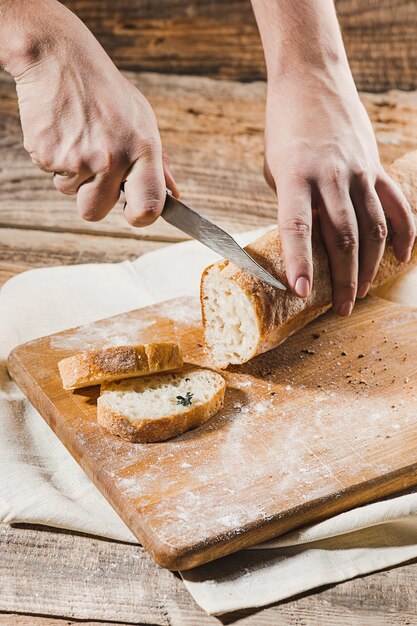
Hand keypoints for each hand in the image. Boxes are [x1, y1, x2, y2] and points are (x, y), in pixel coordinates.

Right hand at [5, 0, 177, 225]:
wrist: (59, 57)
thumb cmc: (106, 91)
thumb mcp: (142, 120)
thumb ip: (158, 162)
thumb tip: (173, 195)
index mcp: (143, 150)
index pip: (148, 207)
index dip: (139, 217)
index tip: (132, 212)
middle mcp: (113, 158)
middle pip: (95, 212)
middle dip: (92, 198)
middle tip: (93, 168)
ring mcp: (79, 158)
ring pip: (70, 193)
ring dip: (71, 174)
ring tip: (77, 137)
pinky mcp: (49, 154)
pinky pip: (50, 174)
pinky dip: (53, 158)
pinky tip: (61, 131)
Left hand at [264, 65, 415, 314]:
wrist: (312, 79)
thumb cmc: (284, 128)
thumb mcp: (276, 169)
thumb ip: (293, 205)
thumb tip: (307, 241)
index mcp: (295, 176)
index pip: (297, 227)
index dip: (300, 262)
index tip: (301, 292)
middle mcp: (330, 176)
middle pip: (343, 236)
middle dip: (343, 279)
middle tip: (341, 308)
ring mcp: (358, 170)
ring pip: (373, 227)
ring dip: (371, 266)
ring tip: (362, 292)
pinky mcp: (375, 166)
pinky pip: (396, 204)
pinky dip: (404, 233)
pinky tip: (401, 258)